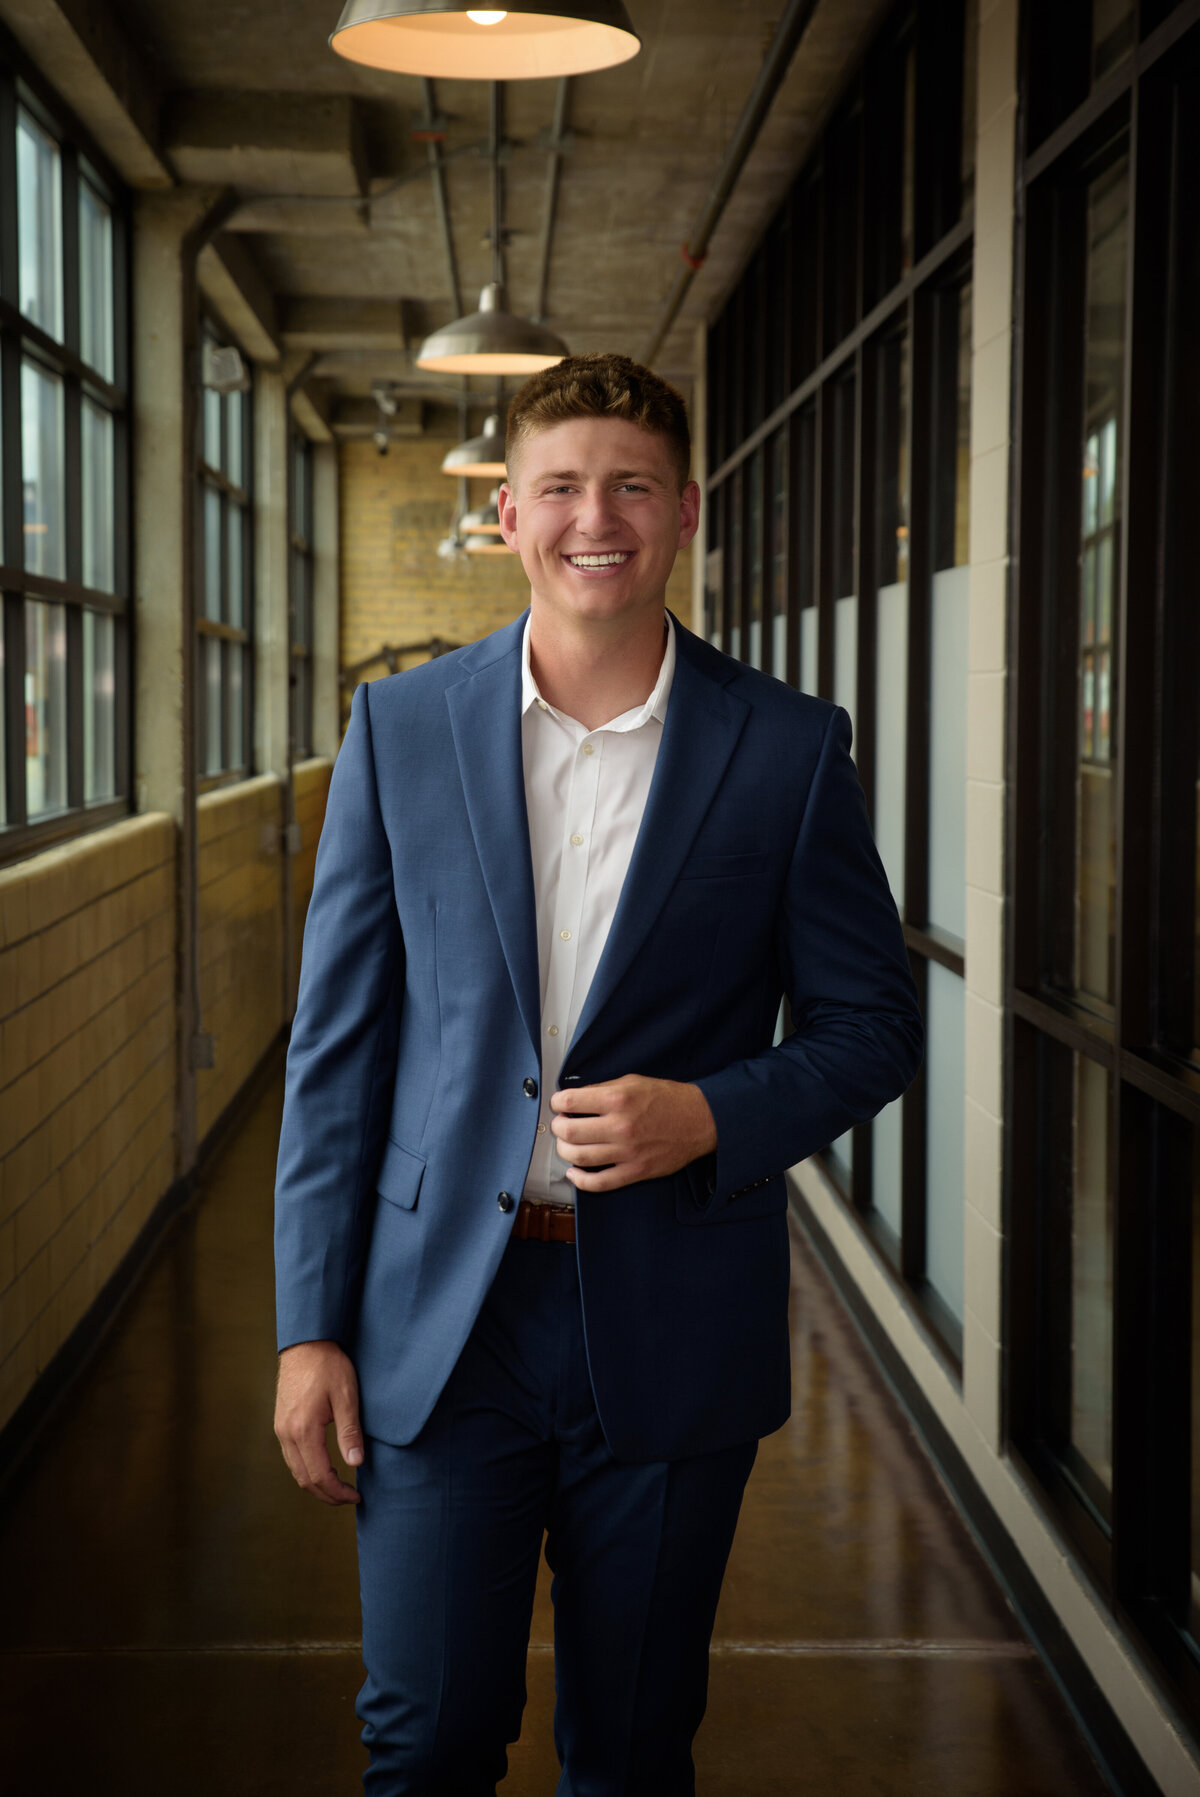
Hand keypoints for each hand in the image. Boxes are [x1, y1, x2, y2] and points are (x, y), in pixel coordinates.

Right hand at [274, 1339, 363, 1505]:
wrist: (306, 1342)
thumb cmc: (329, 1366)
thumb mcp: (346, 1396)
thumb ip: (350, 1432)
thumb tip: (355, 1464)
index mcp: (303, 1430)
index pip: (319, 1476)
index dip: (338, 1492)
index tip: (356, 1496)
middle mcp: (286, 1434)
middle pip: (304, 1479)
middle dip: (327, 1495)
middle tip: (349, 1498)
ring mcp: (280, 1429)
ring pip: (295, 1470)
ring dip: (316, 1484)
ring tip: (339, 1487)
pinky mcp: (281, 1423)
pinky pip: (291, 1457)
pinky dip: (307, 1470)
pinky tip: (323, 1468)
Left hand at [550, 1074, 716, 1192]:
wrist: (699, 1120)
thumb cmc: (667, 1099)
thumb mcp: (632, 1082)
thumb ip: (602, 1090)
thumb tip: (574, 1099)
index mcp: (618, 1100)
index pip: (570, 1102)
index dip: (557, 1103)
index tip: (559, 1104)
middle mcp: (620, 1126)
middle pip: (568, 1132)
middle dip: (557, 1127)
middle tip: (561, 1123)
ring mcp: (627, 1152)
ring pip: (578, 1157)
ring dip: (564, 1151)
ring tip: (567, 1144)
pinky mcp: (635, 1171)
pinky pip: (599, 1183)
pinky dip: (580, 1180)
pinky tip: (574, 1171)